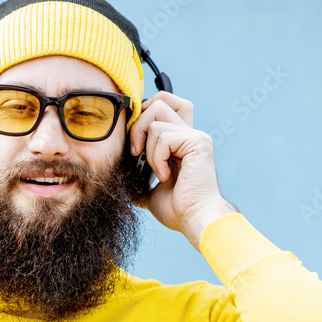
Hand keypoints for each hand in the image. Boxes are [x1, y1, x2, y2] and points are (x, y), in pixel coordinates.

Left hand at [128, 92, 237, 248]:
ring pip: (157, 118)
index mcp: (180, 141)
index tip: (134, 145)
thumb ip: (139, 177)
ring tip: (158, 171)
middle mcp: (190, 133)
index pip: (163, 105)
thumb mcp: (150, 190)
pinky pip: (164, 135)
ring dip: (149, 148)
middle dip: (139, 125)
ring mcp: (196, 136)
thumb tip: (123, 177)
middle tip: (136, 153)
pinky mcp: (198, 142)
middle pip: (160, 101)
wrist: (193, 220)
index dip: (144, 115)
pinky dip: (158, 157)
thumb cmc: (177, 210)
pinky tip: (166, 176)